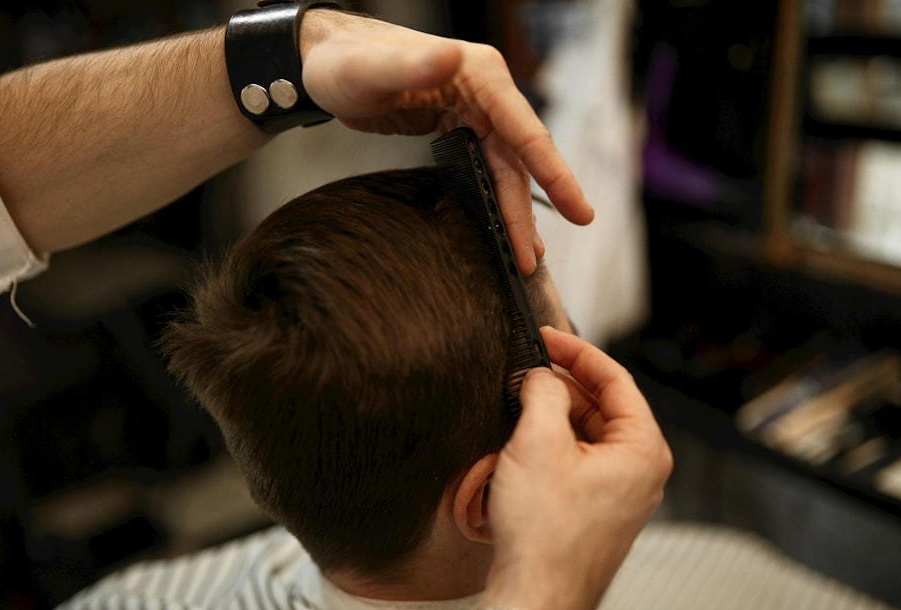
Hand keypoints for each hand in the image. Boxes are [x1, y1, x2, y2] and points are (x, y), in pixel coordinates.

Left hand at [299, 10, 593, 273]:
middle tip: (533, 258)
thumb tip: (452, 58)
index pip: (525, 129)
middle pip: (518, 159)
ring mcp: (473, 109)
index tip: (578, 209)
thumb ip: (411, 66)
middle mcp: (485, 91)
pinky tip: (502, 226)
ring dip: (513, 212)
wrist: (322, 62)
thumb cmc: (342, 62)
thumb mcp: (371, 69)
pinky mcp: (457, 125)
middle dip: (527, 210)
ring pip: (503, 168)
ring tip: (524, 257)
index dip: (553, 172)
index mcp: (479, 74)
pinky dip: (495, 197)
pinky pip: (486, 166)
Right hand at [483, 326, 672, 609]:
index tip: (546, 337)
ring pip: (587, 434)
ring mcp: (619, 493)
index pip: (616, 379)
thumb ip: (544, 392)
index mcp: (643, 449)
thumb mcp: (539, 442)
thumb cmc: (547, 531)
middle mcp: (640, 471)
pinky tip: (522, 443)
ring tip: (518, 406)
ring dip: (553, 416)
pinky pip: (577, 461)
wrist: (536, 594)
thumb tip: (540, 375)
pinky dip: (552, 444)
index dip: (577, 352)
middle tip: (526, 370)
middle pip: (602, 406)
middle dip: (562, 385)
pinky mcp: (595, 510)